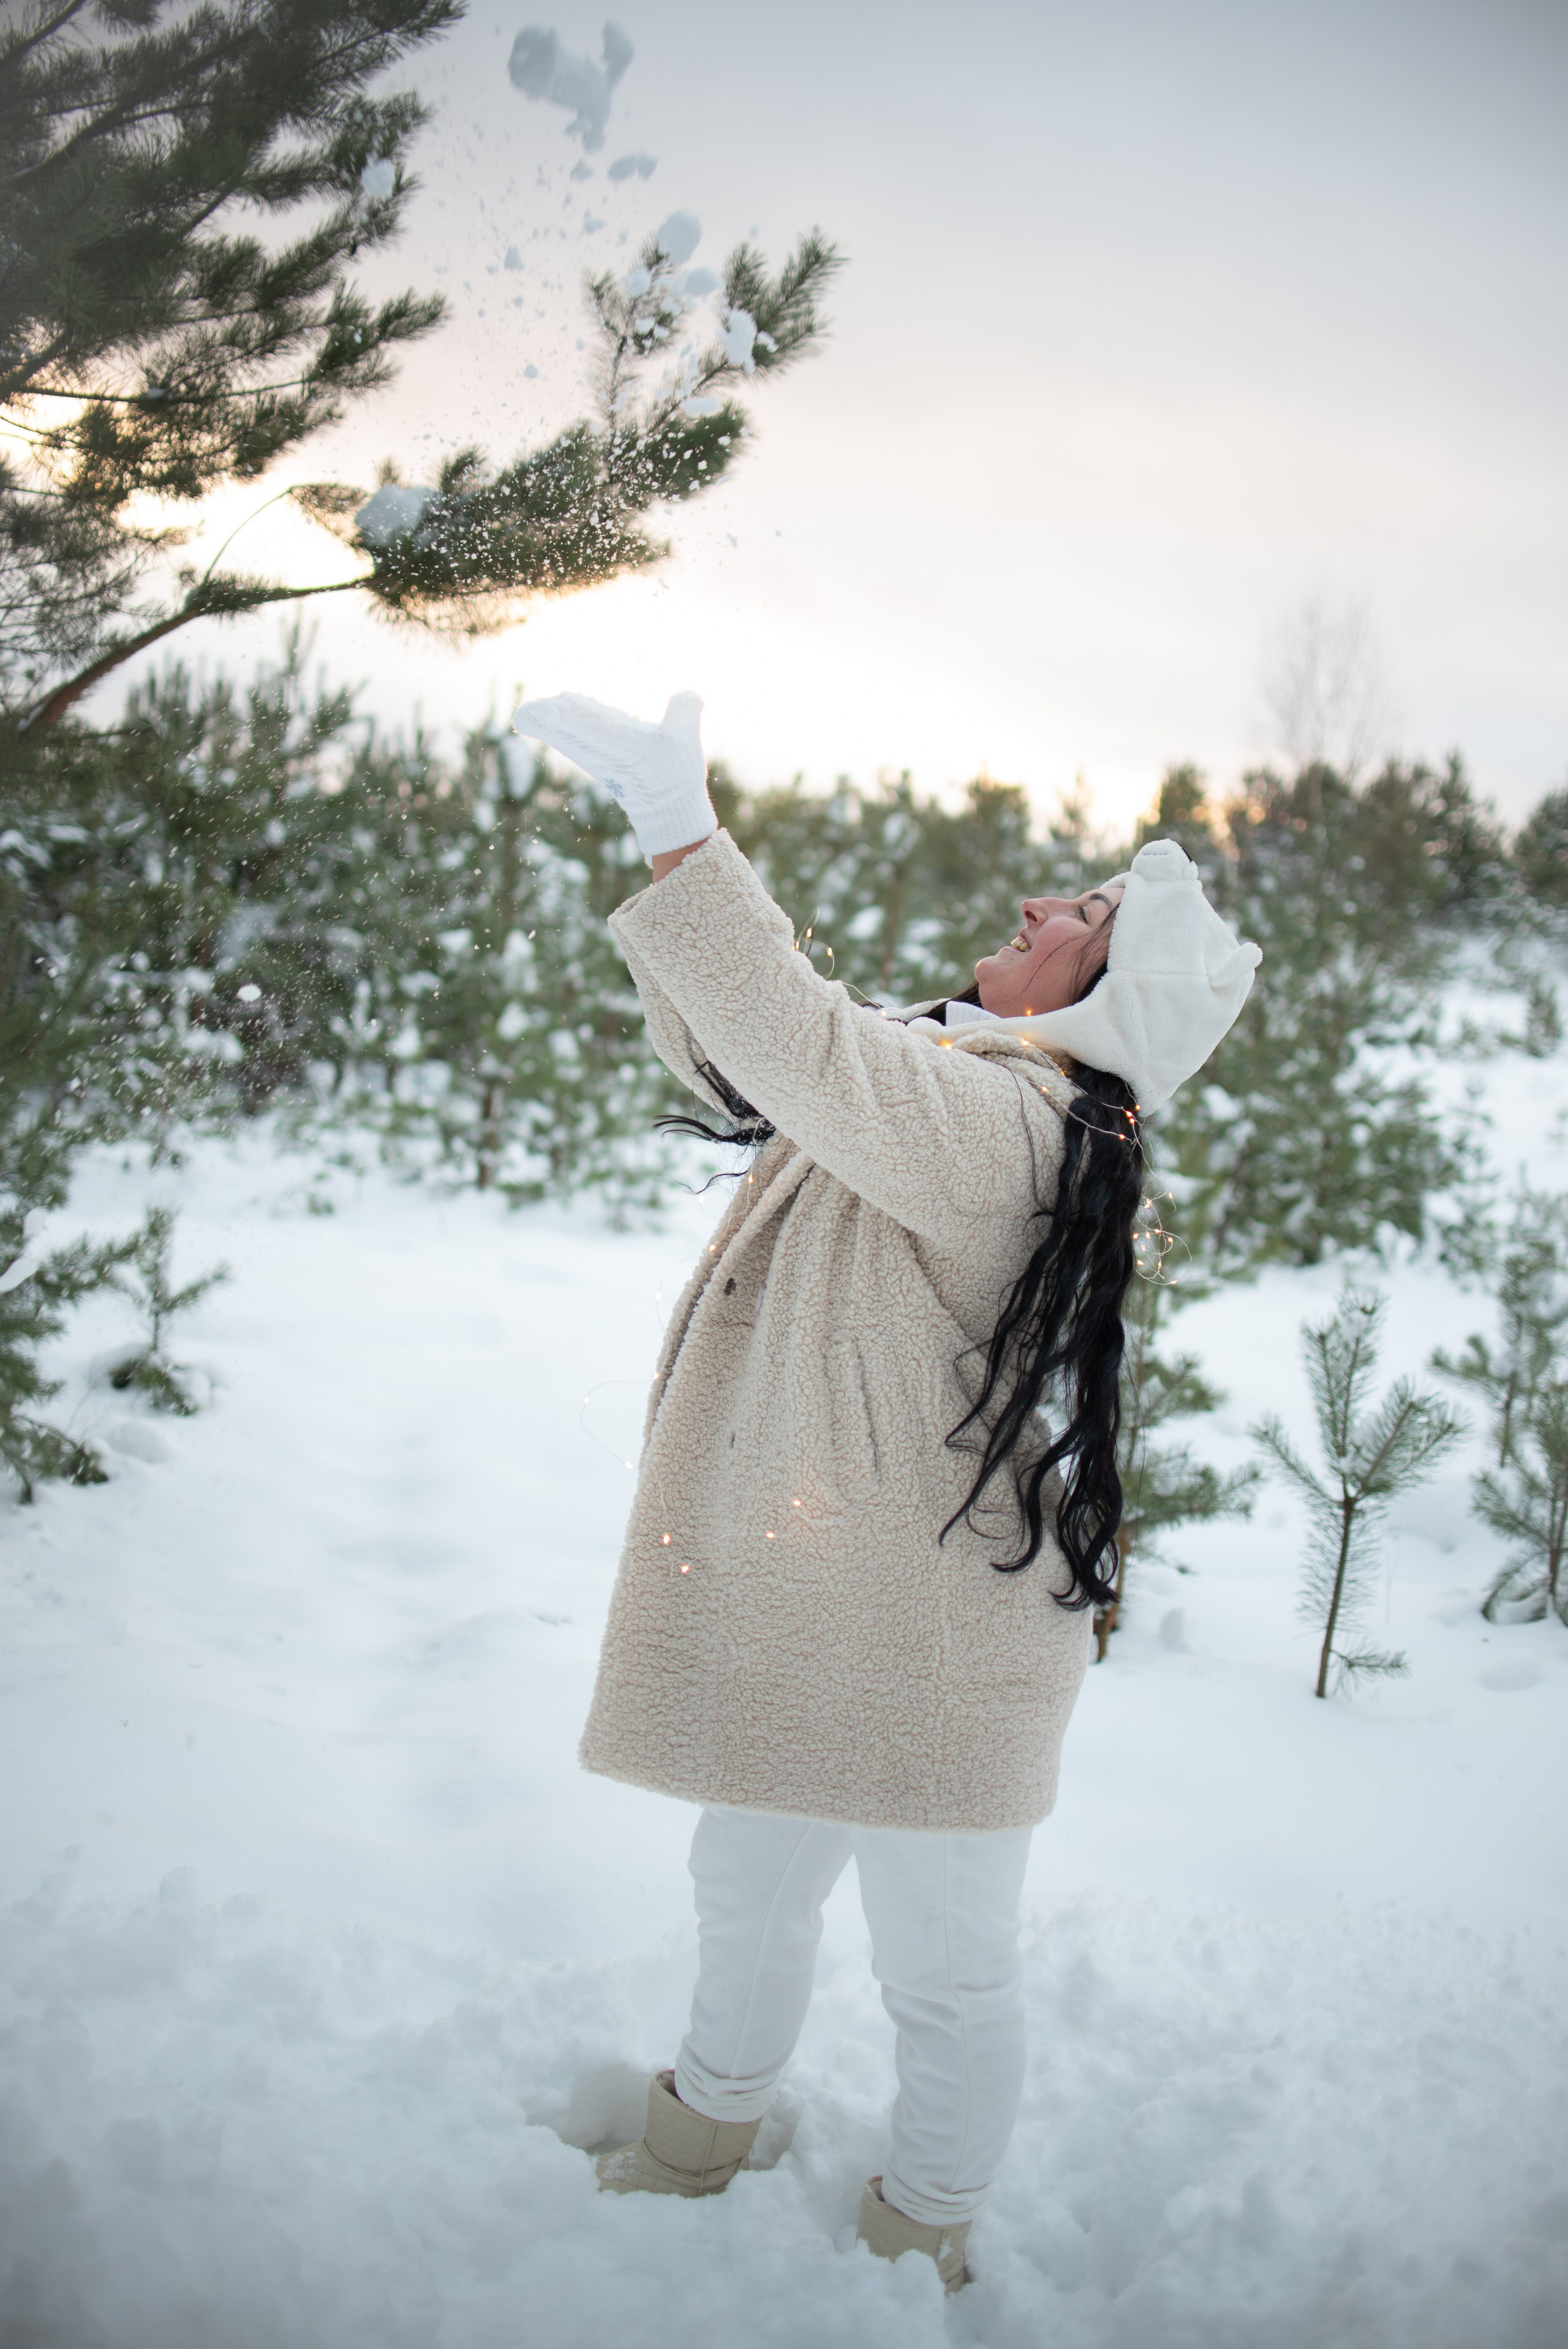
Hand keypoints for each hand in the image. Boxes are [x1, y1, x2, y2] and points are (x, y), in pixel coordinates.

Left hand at [510, 689, 715, 862]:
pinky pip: (575, 747)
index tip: (542, 709)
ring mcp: (600, 764)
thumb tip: (689, 696)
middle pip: (569, 735)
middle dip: (547, 723)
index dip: (564, 716)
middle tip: (524, 714)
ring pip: (569, 742)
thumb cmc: (678, 778)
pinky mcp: (602, 769)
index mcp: (623, 746)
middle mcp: (605, 756)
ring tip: (530, 716)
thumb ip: (687, 712)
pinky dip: (562, 736)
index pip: (588, 726)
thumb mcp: (689, 740)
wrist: (672, 815)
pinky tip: (553, 727)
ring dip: (550, 729)